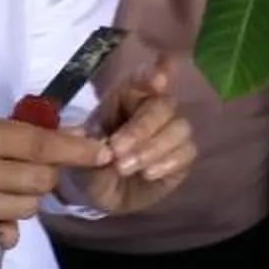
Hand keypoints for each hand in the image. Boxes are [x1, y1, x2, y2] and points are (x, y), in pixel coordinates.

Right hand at [0, 114, 109, 259]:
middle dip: (45, 178)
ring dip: (24, 202)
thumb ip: (8, 135)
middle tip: (29, 175)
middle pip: (38, 180)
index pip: (36, 144)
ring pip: (26, 209)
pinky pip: (5, 236)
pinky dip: (5, 228)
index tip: (101, 152)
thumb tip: (69, 138)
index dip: (73, 149)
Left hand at [69, 59, 192, 215]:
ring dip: (152, 149)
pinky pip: (187, 152)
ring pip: (179, 128)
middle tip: (116, 151)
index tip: (157, 80)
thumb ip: (87, 140)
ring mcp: (172, 130)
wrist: (100, 194)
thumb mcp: (81, 149)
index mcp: (127, 96)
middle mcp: (155, 107)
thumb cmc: (90, 161)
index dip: (154, 75)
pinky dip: (167, 163)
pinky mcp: (183, 155)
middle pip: (164, 105)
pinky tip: (148, 174)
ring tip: (125, 168)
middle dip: (140, 129)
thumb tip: (92, 136)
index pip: (145, 78)